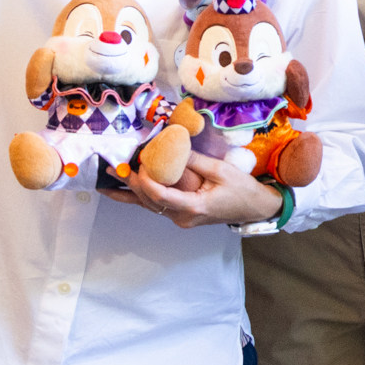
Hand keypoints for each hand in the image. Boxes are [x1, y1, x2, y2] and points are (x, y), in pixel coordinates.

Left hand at [121, 146, 282, 229]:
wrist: (255, 208)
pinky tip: (126, 191)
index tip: (140, 163)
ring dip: (130, 192)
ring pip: (150, 206)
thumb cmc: (242, 190)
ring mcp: (181, 219)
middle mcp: (183, 217)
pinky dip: (142, 196)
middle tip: (114, 168)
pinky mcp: (182, 215)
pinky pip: (158, 206)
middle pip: (150, 201)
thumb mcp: (220, 171)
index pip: (160, 195)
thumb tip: (171, 146)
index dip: (145, 180)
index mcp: (194, 207)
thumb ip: (194, 160)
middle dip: (131, 184)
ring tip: (110, 180)